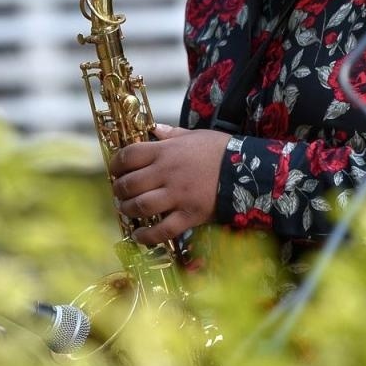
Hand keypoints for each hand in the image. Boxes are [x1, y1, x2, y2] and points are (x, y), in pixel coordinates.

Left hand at [108, 124, 230, 244]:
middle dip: (119, 190)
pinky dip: (147, 236)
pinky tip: (139, 236)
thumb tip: (154, 129)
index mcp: (166, 151)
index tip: (115, 170)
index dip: (116, 164)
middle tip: (119, 193)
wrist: (250, 170)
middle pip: (130, 183)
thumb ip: (171, 134)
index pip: (129, 155)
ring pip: (141, 206)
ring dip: (128, 210)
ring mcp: (178, 195)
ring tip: (127, 210)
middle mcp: (167, 173)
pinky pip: (162, 229)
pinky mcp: (189, 215)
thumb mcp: (195, 136)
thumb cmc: (221, 150)